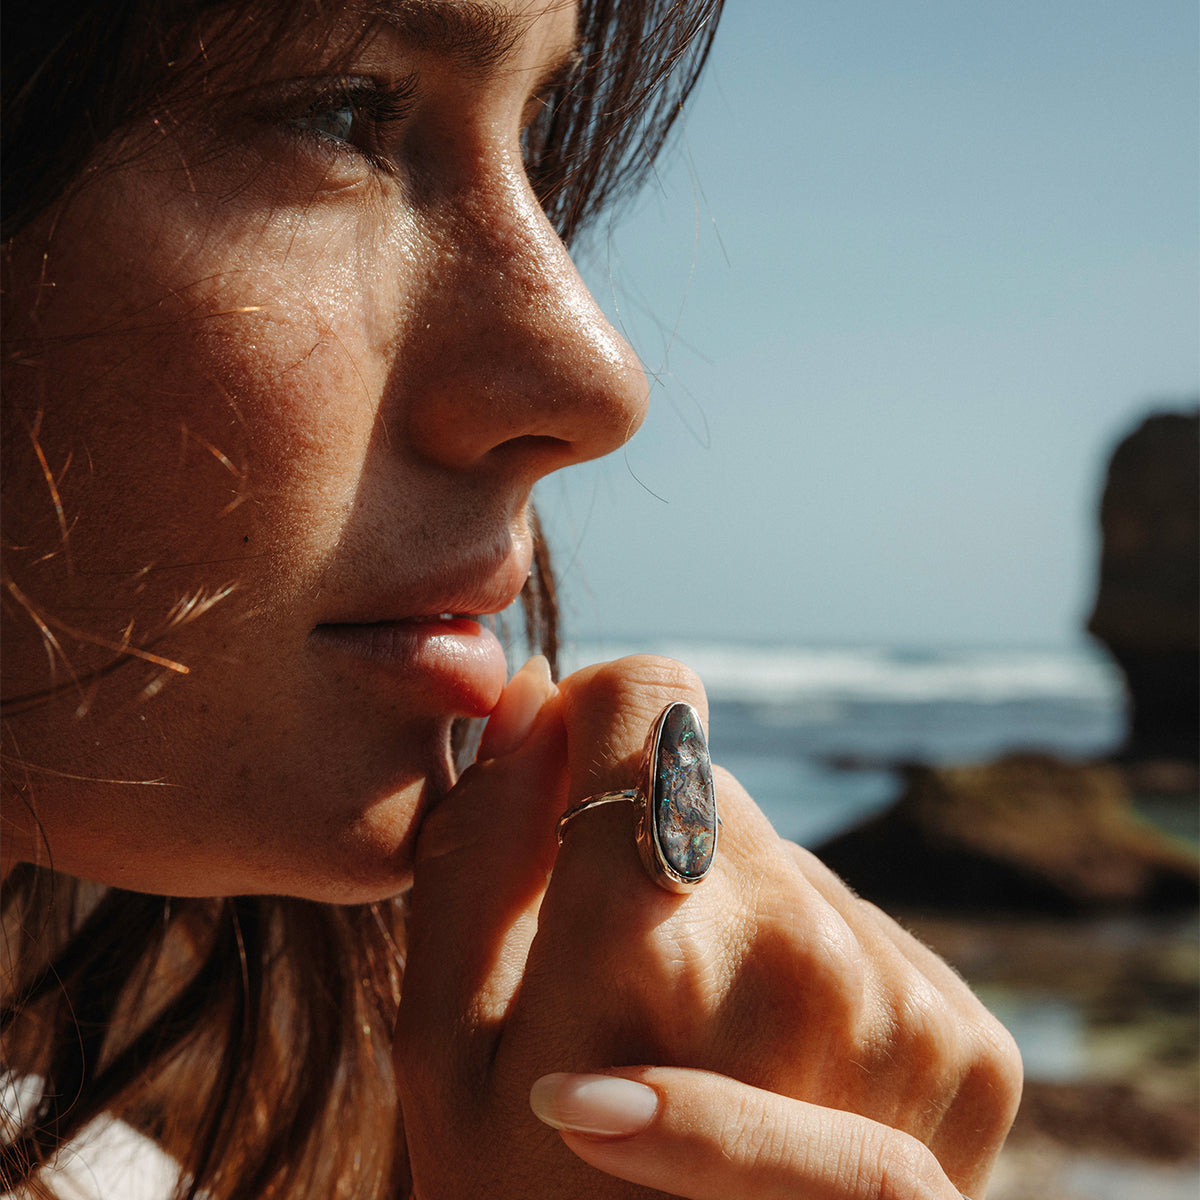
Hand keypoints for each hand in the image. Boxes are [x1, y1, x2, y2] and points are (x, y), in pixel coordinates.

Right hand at [394, 656, 1020, 1196]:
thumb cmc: (534, 1195)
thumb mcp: (445, 1040)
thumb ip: (483, 843)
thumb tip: (540, 688)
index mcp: (650, 948)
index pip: (651, 701)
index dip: (600, 719)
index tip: (574, 776)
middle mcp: (802, 961)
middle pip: (709, 784)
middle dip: (648, 843)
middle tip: (617, 983)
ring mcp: (903, 1008)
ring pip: (783, 858)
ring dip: (729, 911)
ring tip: (691, 1041)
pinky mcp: (972, 1046)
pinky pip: (857, 924)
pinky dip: (805, 968)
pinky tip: (768, 1067)